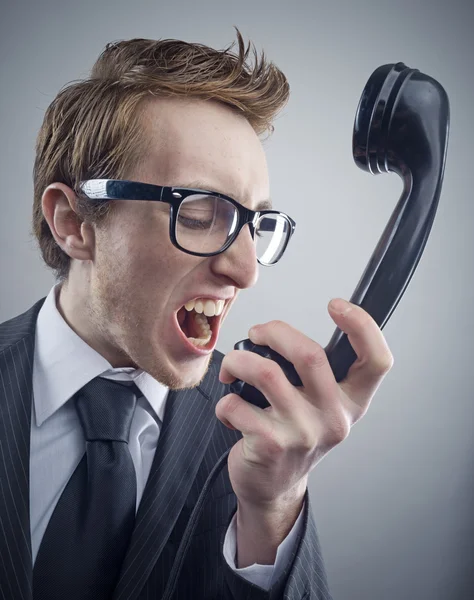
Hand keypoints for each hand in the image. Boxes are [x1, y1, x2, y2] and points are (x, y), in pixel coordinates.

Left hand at [216, 298, 393, 511]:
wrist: (274, 486)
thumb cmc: (295, 435)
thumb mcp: (321, 406)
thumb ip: (317, 372)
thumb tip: (278, 334)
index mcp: (352, 402)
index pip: (377, 361)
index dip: (362, 326)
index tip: (336, 306)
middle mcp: (334, 417)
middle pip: (310, 354)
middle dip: (274, 331)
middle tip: (257, 333)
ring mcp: (303, 433)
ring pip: (266, 372)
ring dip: (238, 361)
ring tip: (232, 367)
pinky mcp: (271, 444)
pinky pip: (236, 403)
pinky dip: (225, 399)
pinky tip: (230, 408)